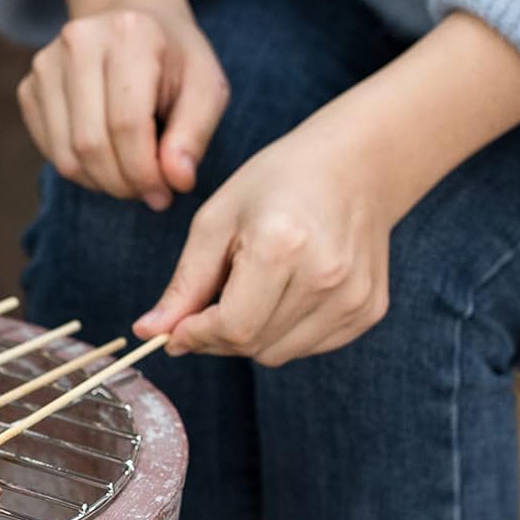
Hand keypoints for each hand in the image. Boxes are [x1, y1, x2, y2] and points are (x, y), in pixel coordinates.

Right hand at [18, 0, 229, 210]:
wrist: (135, 23)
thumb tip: (176, 181)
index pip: (126, 124)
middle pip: (91, 143)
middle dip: (122, 182)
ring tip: (130, 177)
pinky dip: (81, 171)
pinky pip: (51, 153)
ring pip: (66, 156)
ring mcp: (46, 64)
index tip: (165, 192)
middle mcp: (79, 42)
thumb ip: (195, 135)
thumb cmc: (175, 61)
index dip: (145, 171)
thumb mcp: (206, 88)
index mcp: (129, 33)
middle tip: (147, 191)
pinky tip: (106, 160)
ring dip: (101, 182)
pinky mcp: (29, 87)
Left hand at [133, 114, 392, 365]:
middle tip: (208, 305)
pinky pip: (307, 347)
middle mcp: (326, 276)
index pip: (231, 327)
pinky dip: (283, 333)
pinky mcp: (369, 309)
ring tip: (250, 290)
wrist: (356, 165)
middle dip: (216, 337)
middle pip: (252, 345)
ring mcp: (354, 296)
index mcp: (283, 247)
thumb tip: (149, 332)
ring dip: (249, 337)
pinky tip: (284, 294)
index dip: (195, 336)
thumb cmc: (277, 184)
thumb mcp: (216, 222)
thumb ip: (184, 284)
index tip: (174, 330)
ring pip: (277, 353)